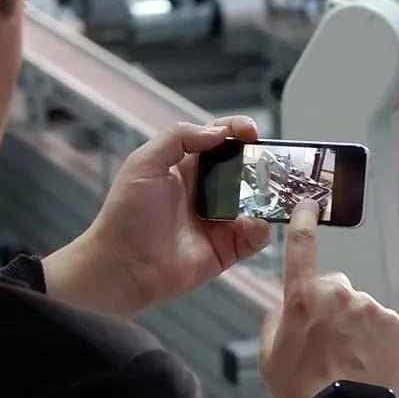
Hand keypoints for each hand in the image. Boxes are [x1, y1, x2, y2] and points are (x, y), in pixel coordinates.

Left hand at [44, 117, 272, 318]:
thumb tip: (219, 133)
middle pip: (244, 169)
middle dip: (262, 164)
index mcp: (186, 167)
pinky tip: (248, 225)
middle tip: (275, 164)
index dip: (236, 131)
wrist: (123, 266)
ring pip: (256, 202)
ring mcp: (219, 221)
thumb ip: (179, 138)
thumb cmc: (127, 213)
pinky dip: (259, 229)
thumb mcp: (145, 163)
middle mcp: (207, 191)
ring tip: (268, 195)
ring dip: (266, 197)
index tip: (253, 132)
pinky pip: (255, 236)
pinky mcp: (227, 249)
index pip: (218, 140)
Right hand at [259, 201, 398, 397]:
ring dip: (354, 326)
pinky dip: (375, 339)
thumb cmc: (303, 389)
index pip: (301, 247)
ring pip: (359, 308)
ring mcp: (369, 307)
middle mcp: (339, 294)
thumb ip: (275, 321)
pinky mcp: (393, 323)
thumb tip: (286, 309)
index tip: (309, 204)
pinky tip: (366, 362)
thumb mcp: (268, 356)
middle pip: (334, 288)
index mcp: (302, 297)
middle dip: (330, 307)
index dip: (304, 221)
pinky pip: (381, 323)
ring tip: (348, 360)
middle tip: (327, 342)